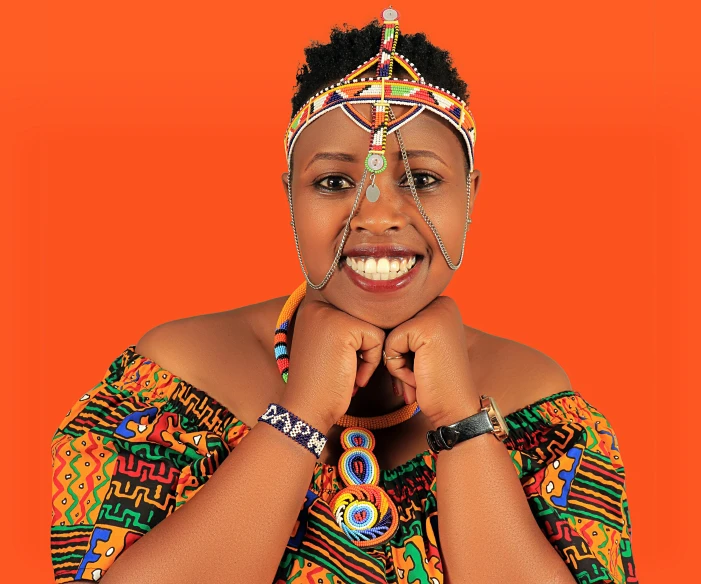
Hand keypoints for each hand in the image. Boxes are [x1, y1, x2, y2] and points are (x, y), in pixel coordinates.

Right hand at [280, 298, 385, 432]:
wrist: (306, 409)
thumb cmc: (320, 384)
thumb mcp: (328, 347)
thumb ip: (345, 329)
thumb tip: (376, 319)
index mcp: (314, 309)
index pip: (356, 318)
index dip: (356, 347)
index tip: (338, 365)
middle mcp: (318, 306)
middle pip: (366, 322)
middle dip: (363, 351)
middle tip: (343, 371)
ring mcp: (329, 314)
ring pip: (374, 330)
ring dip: (368, 358)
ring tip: (346, 374)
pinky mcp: (344, 328)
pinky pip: (378, 339)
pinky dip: (371, 363)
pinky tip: (352, 377)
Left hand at [382, 296, 480, 427]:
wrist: (455, 409)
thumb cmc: (435, 382)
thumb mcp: (422, 346)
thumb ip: (407, 326)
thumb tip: (376, 316)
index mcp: (443, 304)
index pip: (398, 319)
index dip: (401, 348)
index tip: (421, 364)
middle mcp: (443, 303)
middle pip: (393, 325)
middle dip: (398, 355)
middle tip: (419, 374)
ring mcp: (437, 314)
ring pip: (390, 335)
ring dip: (397, 363)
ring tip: (419, 375)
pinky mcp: (426, 330)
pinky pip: (391, 346)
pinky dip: (397, 368)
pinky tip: (418, 377)